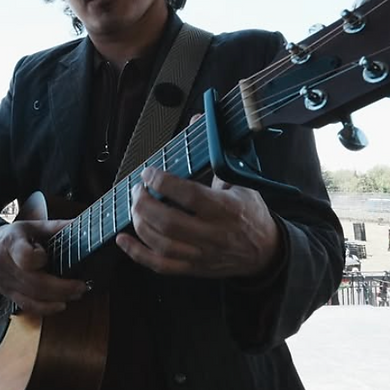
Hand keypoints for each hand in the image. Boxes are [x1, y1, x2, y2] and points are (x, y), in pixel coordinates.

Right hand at [0, 220, 87, 315]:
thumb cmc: (11, 237)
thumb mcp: (30, 226)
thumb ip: (54, 226)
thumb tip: (78, 223)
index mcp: (11, 243)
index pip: (25, 257)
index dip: (39, 259)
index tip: (47, 255)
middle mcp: (6, 265)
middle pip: (35, 283)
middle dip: (62, 288)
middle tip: (80, 286)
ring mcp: (6, 283)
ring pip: (33, 298)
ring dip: (58, 299)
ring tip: (76, 293)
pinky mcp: (8, 294)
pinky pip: (28, 306)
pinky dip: (46, 308)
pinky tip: (60, 304)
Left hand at [116, 166, 280, 278]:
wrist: (265, 252)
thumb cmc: (249, 213)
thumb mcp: (240, 181)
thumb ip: (215, 154)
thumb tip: (196, 121)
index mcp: (226, 209)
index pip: (190, 196)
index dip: (163, 183)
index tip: (149, 172)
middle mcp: (213, 234)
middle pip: (169, 222)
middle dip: (145, 203)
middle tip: (137, 189)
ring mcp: (202, 255)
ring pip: (162, 244)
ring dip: (140, 224)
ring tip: (134, 207)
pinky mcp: (193, 269)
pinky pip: (161, 266)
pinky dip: (137, 253)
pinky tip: (123, 239)